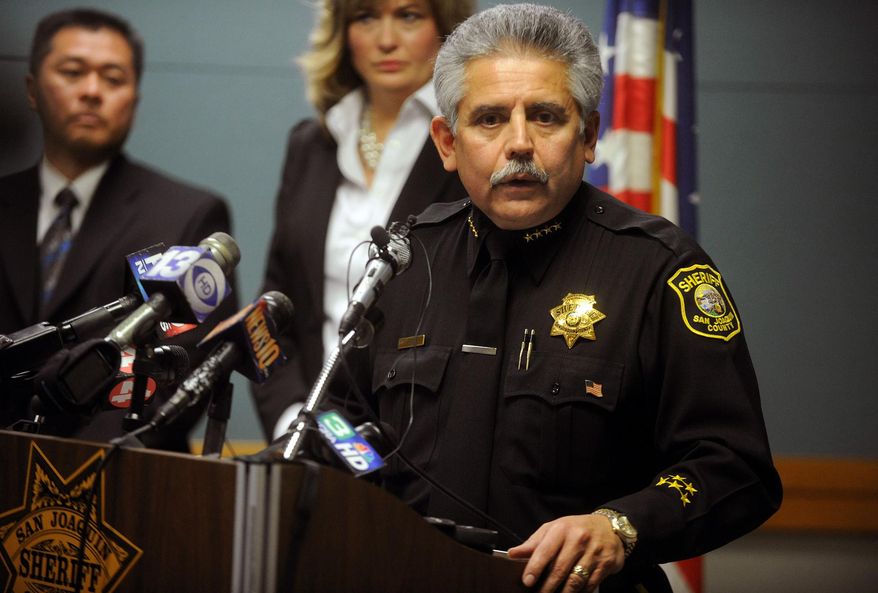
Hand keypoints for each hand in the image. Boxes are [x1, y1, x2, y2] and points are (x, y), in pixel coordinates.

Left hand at [507, 513, 624, 592]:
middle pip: (559, 569)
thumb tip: (513, 554)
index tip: (527, 581)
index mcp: (562, 529)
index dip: (534, 568)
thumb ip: (534, 543)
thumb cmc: (576, 529)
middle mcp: (579, 539)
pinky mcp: (606, 564)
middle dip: (547, 586)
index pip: (545, 551)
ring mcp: (594, 552)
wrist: (609, 527)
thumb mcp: (553, 529)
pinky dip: (579, 592)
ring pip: (575, 580)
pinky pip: (590, 584)